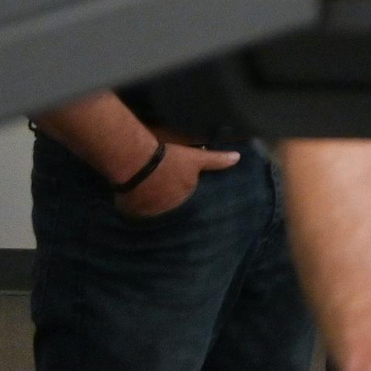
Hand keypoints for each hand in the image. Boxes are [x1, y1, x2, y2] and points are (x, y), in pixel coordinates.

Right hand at [112, 140, 239, 219]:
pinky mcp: (134, 212)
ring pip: (153, 207)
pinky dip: (135, 205)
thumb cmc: (168, 158)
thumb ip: (216, 160)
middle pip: (170, 202)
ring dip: (151, 201)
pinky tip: (132, 196)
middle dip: (167, 195)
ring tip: (145, 188)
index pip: (186, 195)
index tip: (173, 181)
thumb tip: (237, 158)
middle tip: (158, 182)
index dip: (180, 186)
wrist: (137, 162)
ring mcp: (152, 211)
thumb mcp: (195, 157)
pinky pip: (136, 211)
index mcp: (185, 196)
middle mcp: (170, 208)